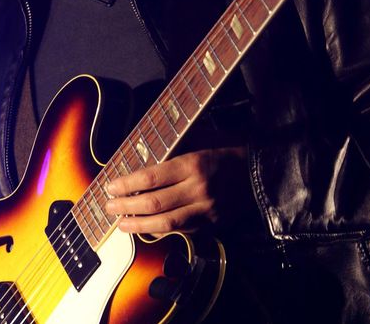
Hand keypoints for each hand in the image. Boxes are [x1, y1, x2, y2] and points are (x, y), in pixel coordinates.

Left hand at [104, 146, 253, 235]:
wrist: (261, 171)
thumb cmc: (229, 148)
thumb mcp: (202, 137)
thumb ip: (174, 146)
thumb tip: (142, 153)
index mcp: (193, 164)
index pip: (151, 178)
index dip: (126, 185)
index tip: (110, 187)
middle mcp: (198, 189)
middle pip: (154, 204)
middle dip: (126, 207)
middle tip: (108, 207)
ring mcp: (206, 209)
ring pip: (166, 224)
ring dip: (139, 226)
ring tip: (121, 224)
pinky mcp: (212, 223)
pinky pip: (181, 231)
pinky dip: (161, 231)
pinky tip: (146, 229)